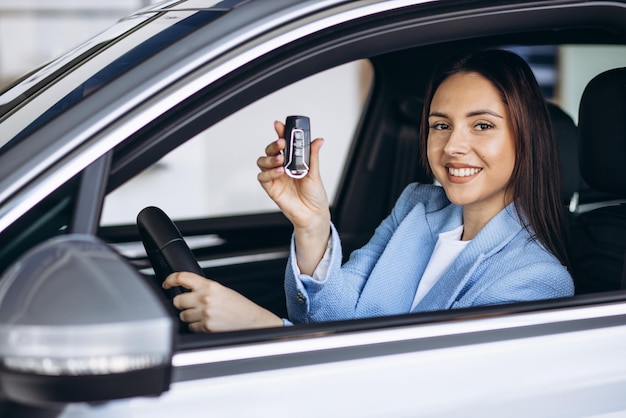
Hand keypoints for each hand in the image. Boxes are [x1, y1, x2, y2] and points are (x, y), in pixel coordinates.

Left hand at [163, 272, 282, 332]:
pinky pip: (191, 327)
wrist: (254, 322)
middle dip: (181, 304)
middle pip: (177, 300)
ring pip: (183, 316)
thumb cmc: (241, 308)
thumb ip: (205, 289)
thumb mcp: (223, 291)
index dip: (170, 279)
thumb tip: (188, 291)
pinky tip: (208, 324)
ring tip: (203, 316)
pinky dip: (197, 327)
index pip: (183, 277)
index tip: (166, 283)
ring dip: (189, 317)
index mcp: (210, 286)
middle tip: (190, 306)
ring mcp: (205, 313)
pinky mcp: (206, 327)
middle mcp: (205, 298)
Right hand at [257, 120, 331, 274]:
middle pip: (270, 150)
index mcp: (292, 161)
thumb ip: (312, 156)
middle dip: (274, 144)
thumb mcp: (315, 173)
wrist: (313, 214)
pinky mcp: (271, 188)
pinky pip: (263, 177)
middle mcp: (282, 167)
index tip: (280, 125)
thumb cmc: (314, 195)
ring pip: (262, 161)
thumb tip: (317, 141)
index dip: (280, 133)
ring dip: (270, 157)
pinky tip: (280, 172)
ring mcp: (275, 177)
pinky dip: (269, 173)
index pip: (284, 143)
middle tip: (281, 142)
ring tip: (281, 159)